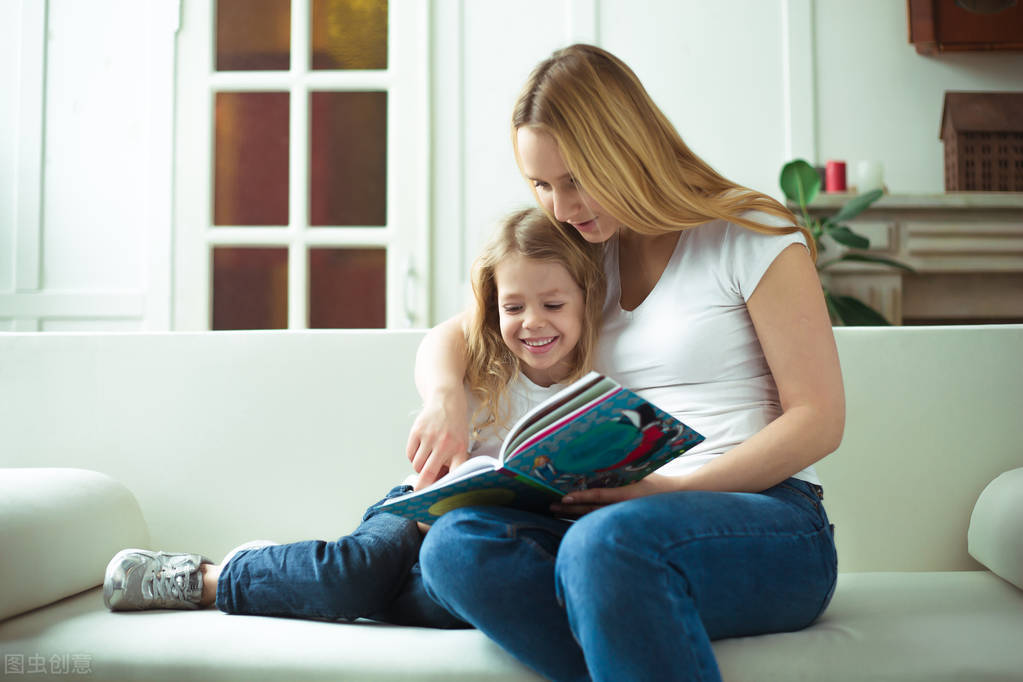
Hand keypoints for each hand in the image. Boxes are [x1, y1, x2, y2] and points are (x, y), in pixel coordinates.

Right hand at [406, 390, 470, 489]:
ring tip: (426, 461)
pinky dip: (413, 457)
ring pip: (417, 466)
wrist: (446, 400)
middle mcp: (444, 444)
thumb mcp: (461, 443)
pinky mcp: (416, 431)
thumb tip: (437, 483)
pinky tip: (420, 451)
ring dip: (419, 469)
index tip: (439, 497)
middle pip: (428, 474)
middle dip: (422, 488)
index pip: (454, 474)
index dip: (446, 487)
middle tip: (419, 494)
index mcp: (459, 449)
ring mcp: (429, 437)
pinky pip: (409, 454)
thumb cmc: (455, 426)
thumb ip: (452, 462)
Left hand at [549, 474, 684, 516]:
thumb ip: (621, 469)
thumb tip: (599, 458)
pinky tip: (571, 513)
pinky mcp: (621, 518)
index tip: (565, 497)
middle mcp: (623, 508)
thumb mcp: (641, 471)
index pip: (600, 497)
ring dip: (573, 514)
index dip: (581, 498)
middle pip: (591, 510)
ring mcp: (622, 515)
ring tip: (555, 510)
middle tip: (551, 505)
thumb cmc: (659, 482)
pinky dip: (584, 516)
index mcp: (629, 494)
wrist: (677, 499)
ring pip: (592, 516)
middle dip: (569, 508)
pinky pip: (599, 518)